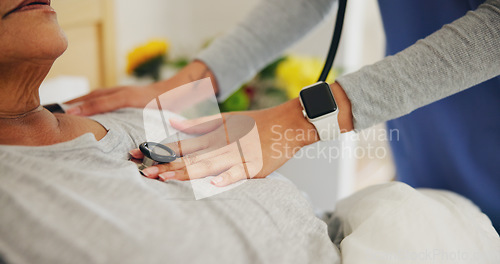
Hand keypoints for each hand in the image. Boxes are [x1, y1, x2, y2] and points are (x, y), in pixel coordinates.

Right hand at [65, 60, 217, 115]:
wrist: (182, 89)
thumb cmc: (171, 103)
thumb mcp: (161, 114)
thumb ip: (151, 123)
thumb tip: (150, 134)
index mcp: (131, 95)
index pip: (103, 100)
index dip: (85, 108)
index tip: (68, 114)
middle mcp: (125, 91)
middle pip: (95, 95)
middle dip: (76, 103)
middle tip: (56, 112)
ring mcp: (124, 91)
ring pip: (98, 94)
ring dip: (81, 101)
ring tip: (64, 110)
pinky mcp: (124, 93)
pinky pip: (104, 95)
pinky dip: (90, 100)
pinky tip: (83, 108)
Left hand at [131, 98, 320, 186]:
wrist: (285, 124)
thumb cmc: (255, 123)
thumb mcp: (225, 119)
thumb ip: (199, 123)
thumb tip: (174, 122)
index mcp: (214, 135)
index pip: (183, 144)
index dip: (161, 150)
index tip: (141, 155)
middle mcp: (221, 145)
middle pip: (191, 157)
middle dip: (167, 165)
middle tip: (146, 172)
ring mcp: (237, 156)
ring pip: (208, 165)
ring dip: (187, 172)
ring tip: (167, 177)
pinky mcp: (253, 165)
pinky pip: (239, 172)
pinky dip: (227, 177)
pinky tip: (215, 183)